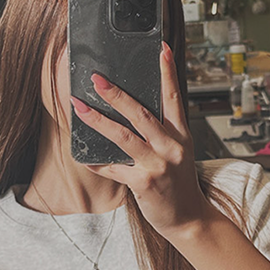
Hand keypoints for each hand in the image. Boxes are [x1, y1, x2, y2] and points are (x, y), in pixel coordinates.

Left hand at [70, 42, 211, 239]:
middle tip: (98, 79)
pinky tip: (85, 156)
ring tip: (80, 107)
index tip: (161, 50)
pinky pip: (114, 168)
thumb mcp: (178, 153)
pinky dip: (98, 162)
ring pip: (123, 136)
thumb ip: (160, 134)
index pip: (174, 97)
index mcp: (181, 135)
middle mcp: (171, 147)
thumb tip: (130, 115)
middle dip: (117, 94)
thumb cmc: (179, 185)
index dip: (167, 72)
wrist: (189, 220)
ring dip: (98, 120)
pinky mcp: (144, 183)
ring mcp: (158, 165)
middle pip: (141, 113)